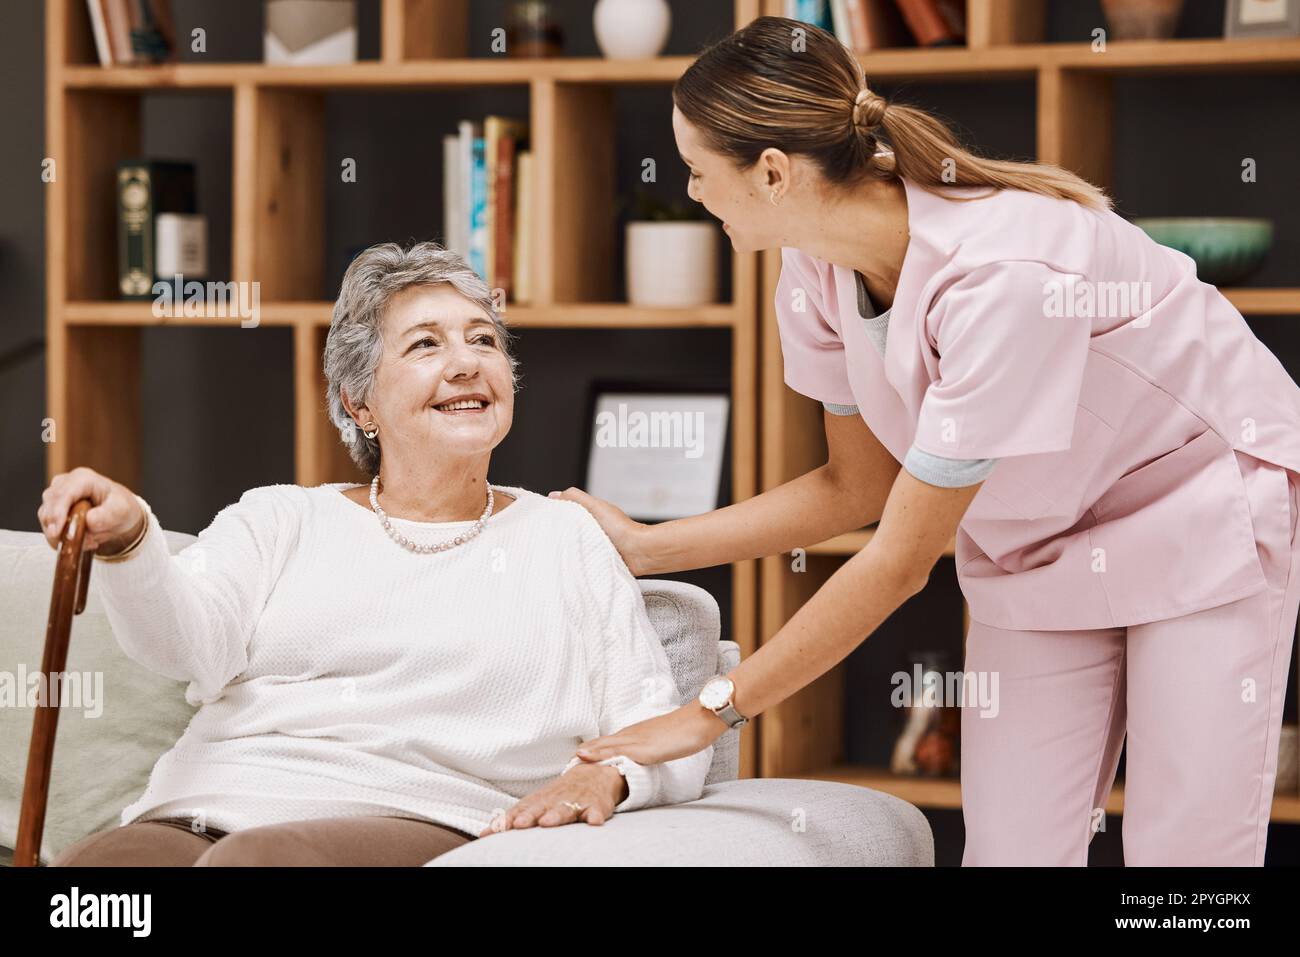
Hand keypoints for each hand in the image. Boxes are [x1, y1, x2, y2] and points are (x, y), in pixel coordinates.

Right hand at [37, 466, 144, 554]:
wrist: (117, 513)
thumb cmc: (120, 507)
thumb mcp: (122, 511)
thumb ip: (107, 516)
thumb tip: (89, 520)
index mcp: (83, 479)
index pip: (63, 494)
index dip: (57, 513)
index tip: (56, 532)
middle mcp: (65, 483)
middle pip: (50, 506)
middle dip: (59, 528)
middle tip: (79, 543)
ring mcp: (56, 495)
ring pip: (46, 518)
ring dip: (63, 535)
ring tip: (90, 540)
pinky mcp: (52, 508)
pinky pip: (48, 526)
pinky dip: (61, 537)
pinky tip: (82, 540)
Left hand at [479, 763, 625, 836]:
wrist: (596, 772)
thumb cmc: (560, 794)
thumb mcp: (537, 804)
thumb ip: (512, 819)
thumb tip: (483, 835)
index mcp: (540, 800)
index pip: (521, 810)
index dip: (508, 819)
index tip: (495, 831)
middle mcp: (556, 799)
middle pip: (541, 807)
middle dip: (530, 816)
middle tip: (519, 825)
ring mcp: (576, 800)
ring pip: (566, 807)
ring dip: (557, 815)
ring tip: (548, 822)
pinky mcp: (596, 804)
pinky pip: (597, 811)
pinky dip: (595, 816)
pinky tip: (594, 822)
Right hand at [547, 487, 652, 575]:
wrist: (640, 552)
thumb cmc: (622, 528)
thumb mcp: (596, 507)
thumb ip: (576, 498)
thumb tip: (554, 495)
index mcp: (589, 517)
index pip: (564, 515)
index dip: (552, 516)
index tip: (539, 520)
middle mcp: (589, 532)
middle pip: (566, 532)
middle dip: (555, 536)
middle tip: (543, 540)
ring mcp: (592, 548)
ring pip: (571, 548)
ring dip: (564, 551)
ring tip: (554, 553)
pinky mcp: (595, 563)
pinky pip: (579, 563)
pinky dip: (574, 564)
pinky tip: (567, 565)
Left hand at [574, 702, 728, 766]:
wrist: (702, 717)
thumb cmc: (686, 729)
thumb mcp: (661, 741)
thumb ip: (648, 747)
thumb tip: (640, 756)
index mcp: (634, 734)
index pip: (605, 743)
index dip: (589, 752)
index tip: (573, 761)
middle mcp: (632, 735)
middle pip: (601, 744)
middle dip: (584, 756)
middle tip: (565, 766)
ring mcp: (638, 740)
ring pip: (607, 746)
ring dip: (590, 754)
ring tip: (572, 763)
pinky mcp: (647, 748)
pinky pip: (622, 753)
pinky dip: (606, 756)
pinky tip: (597, 760)